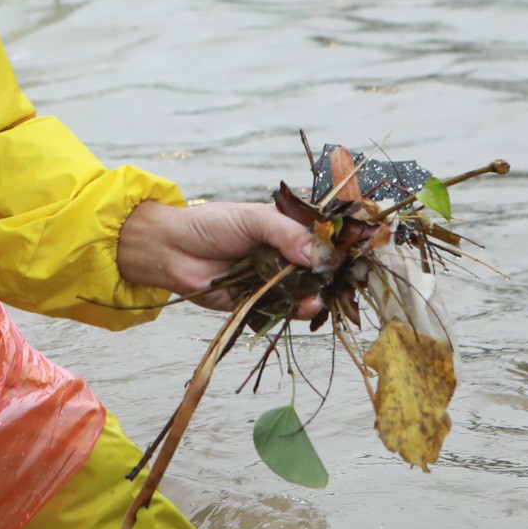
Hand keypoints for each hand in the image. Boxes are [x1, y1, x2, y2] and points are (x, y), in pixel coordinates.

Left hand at [117, 200, 321, 315]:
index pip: (320, 237)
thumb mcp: (251, 219)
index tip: (355, 250)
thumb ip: (284, 233)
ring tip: (323, 295)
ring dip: (316, 294)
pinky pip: (284, 308)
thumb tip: (315, 253)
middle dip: (330, 273)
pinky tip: (308, 305)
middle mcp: (284, 255)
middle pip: (317, 267)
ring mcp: (274, 279)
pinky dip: (297, 309)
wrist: (172, 251)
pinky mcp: (260, 301)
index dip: (336, 245)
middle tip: (341, 277)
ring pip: (304, 290)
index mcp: (286, 229)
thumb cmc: (210, 225)